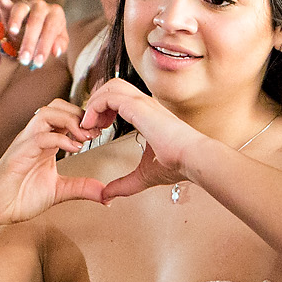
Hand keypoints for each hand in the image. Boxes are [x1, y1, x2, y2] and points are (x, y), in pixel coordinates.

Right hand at [0, 0, 67, 69]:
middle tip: (25, 60)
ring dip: (15, 22)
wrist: (35, 34)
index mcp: (56, 14)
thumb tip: (56, 51)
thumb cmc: (47, 37)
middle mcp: (41, 5)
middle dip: (29, 42)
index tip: (39, 62)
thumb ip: (59, 45)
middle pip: (35, 21)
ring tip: (12, 32)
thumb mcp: (57, 43)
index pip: (50, 29)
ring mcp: (25, 4)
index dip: (45, 46)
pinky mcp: (10, 6)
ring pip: (20, 10)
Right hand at [0, 98, 103, 228]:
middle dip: (80, 113)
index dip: (86, 118)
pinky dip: (59, 139)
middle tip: (96, 131)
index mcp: (46, 142)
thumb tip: (106, 195)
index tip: (101, 131)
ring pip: (47, 113)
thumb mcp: (59, 192)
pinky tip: (73, 149)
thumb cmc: (19, 198)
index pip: (66, 115)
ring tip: (85, 137)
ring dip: (70, 120)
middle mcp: (36, 138)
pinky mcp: (18, 155)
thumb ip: (81, 188)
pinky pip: (39, 137)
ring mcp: (25, 144)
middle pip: (57, 106)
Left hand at [79, 78, 206, 202]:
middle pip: (114, 85)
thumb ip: (124, 185)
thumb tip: (107, 196)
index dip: (104, 110)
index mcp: (148, 114)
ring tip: (89, 125)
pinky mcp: (138, 106)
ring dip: (95, 102)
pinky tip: (92, 126)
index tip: (97, 131)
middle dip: (97, 101)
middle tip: (91, 126)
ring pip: (111, 86)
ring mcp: (142, 102)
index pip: (121, 98)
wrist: (192, 159)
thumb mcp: (143, 176)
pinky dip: (95, 107)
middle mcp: (145, 104)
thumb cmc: (177, 165)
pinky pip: (109, 97)